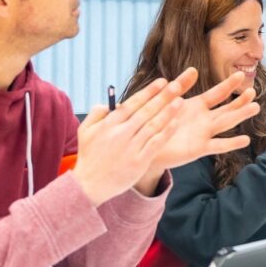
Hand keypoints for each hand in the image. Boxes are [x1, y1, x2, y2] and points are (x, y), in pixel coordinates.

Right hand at [74, 72, 191, 205]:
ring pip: (152, 126)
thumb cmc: (89, 156)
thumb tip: (111, 102)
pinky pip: (155, 144)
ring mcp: (131, 147)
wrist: (90, 185)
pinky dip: (165, 132)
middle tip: (177, 85)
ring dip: (167, 112)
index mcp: (109, 124)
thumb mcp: (85, 131)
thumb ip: (96, 113)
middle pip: (145, 111)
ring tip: (180, 101)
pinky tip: (176, 123)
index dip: (148, 92)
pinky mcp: (138, 161)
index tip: (162, 81)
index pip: (133, 103)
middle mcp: (121, 133)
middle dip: (162, 97)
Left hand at [132, 70, 260, 191]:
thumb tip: (194, 69)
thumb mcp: (169, 100)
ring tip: (255, 108)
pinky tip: (245, 140)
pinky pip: (218, 145)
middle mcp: (205, 119)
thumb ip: (181, 85)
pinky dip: (231, 143)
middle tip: (253, 92)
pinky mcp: (199, 148)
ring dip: (240, 116)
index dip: (229, 84)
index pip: (217, 93)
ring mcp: (204, 133)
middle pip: (227, 108)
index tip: (241, 75)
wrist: (148, 146)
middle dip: (240, 100)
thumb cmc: (159, 122)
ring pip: (226, 123)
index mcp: (198, 106)